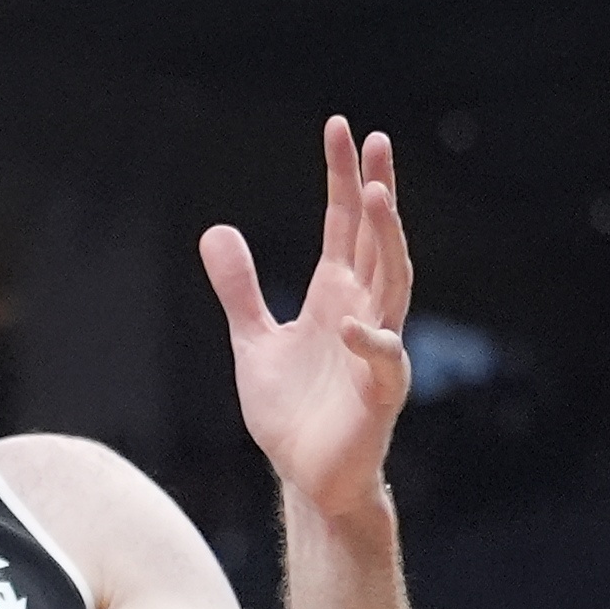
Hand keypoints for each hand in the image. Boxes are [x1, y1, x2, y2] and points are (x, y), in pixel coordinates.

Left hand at [202, 116, 413, 527]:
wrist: (308, 479)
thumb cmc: (291, 414)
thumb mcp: (252, 342)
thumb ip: (240, 288)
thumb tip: (216, 230)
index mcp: (334, 294)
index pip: (343, 224)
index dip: (343, 177)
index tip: (341, 128)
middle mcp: (362, 311)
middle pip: (375, 239)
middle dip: (377, 190)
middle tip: (375, 141)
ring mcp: (376, 351)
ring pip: (393, 283)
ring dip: (387, 241)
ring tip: (377, 197)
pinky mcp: (380, 394)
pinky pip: (383, 361)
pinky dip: (369, 341)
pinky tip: (349, 322)